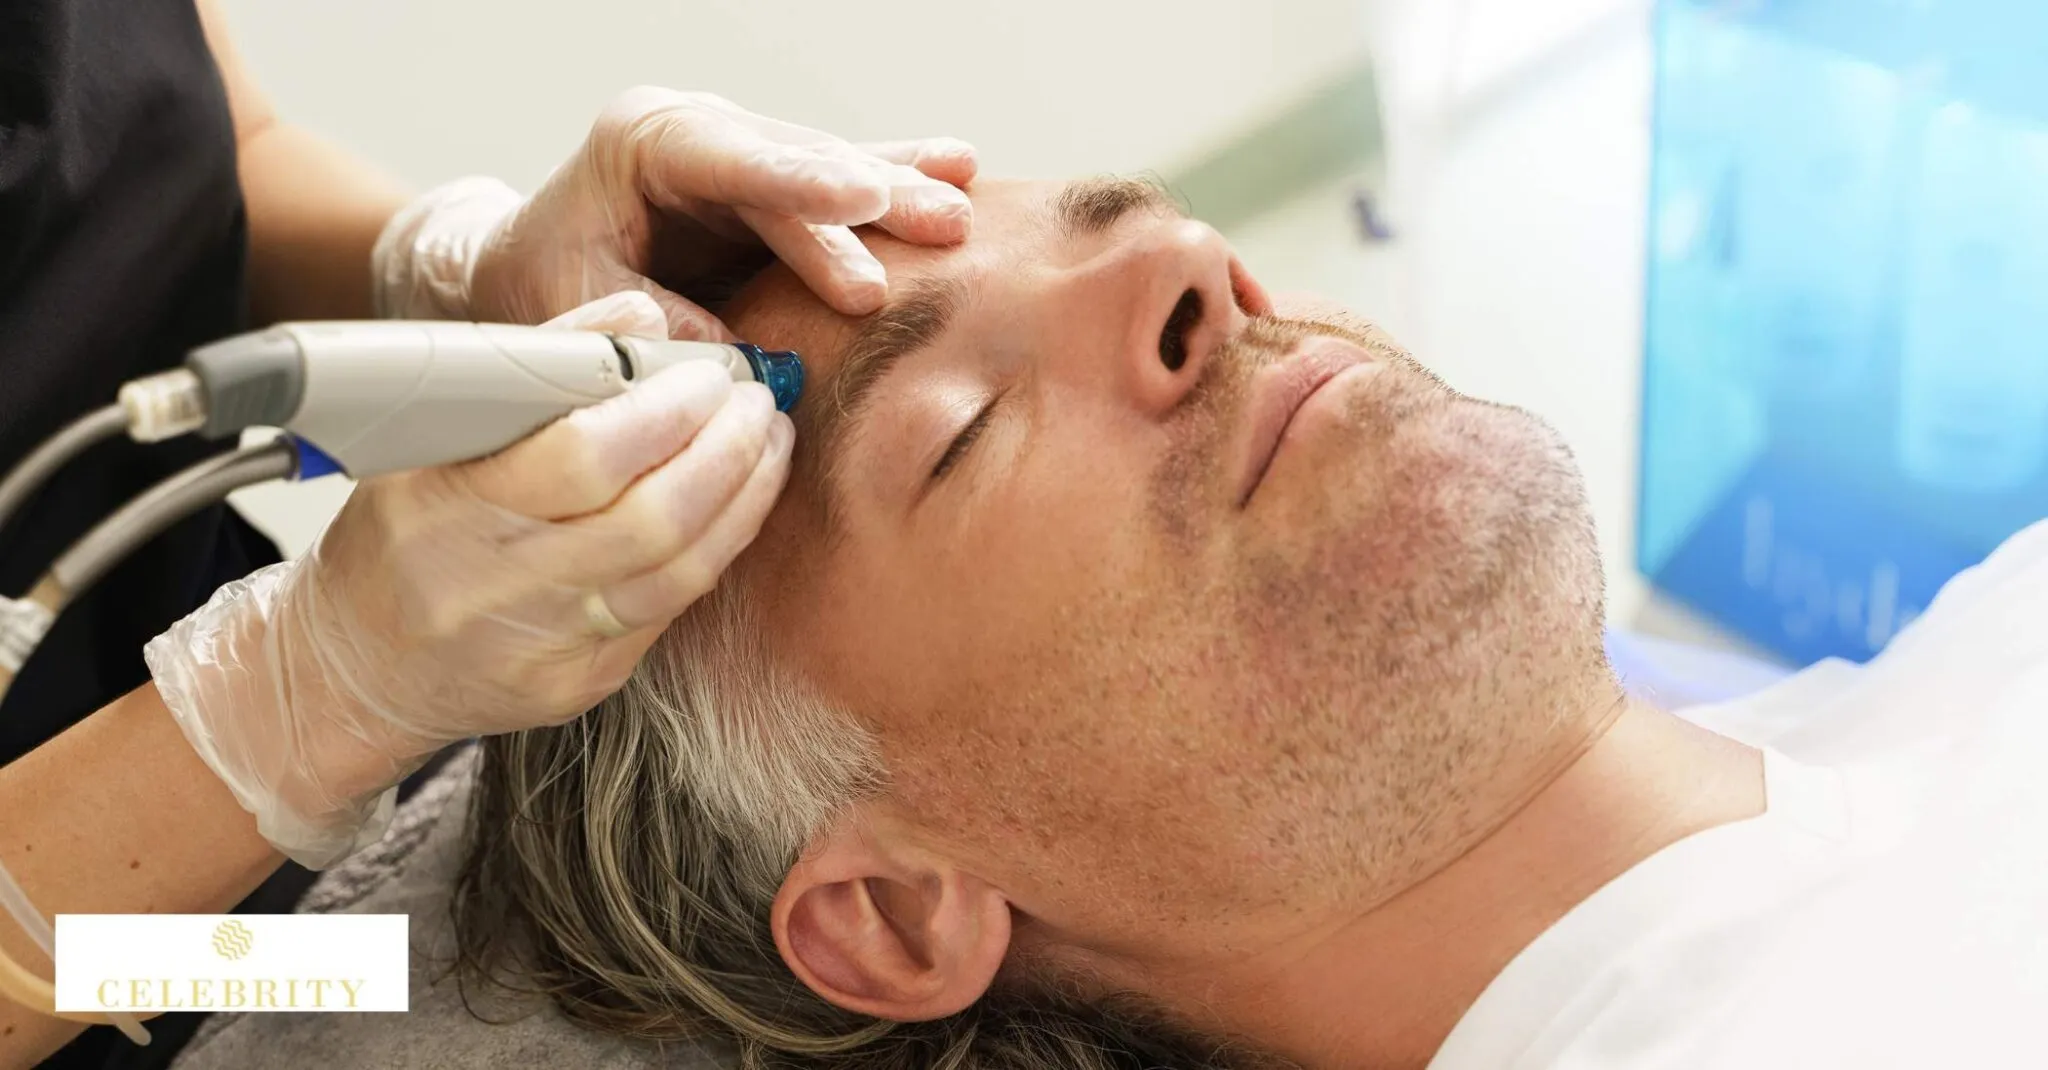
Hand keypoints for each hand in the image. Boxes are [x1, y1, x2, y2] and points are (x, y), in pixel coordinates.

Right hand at [146, 292, 790, 867]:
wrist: (358, 669)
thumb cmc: (400, 533)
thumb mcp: (429, 439)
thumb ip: (532, 369)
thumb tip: (640, 315)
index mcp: (449, 512)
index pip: (581, 458)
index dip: (664, 411)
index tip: (707, 374)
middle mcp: (497, 589)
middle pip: (650, 519)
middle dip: (724, 450)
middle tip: (756, 401)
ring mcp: (545, 649)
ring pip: (678, 572)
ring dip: (744, 496)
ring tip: (768, 440)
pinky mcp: (581, 685)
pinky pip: (672, 610)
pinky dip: (719, 546)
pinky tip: (741, 501)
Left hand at [373, 87, 978, 338]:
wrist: (522, 270)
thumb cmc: (542, 292)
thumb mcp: (581, 315)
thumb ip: (660, 332)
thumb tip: (745, 361)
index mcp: (640, 144)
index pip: (731, 159)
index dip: (802, 180)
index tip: (864, 197)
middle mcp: (697, 134)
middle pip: (798, 163)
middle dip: (874, 197)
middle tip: (940, 226)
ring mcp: (739, 154)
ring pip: (831, 169)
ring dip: (900, 193)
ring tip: (962, 212)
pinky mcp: (769, 186)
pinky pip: (840, 182)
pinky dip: (896, 181)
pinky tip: (958, 169)